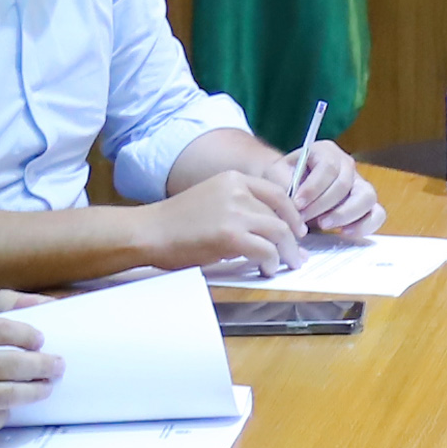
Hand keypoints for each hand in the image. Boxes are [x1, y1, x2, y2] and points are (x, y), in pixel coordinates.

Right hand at [0, 292, 60, 441]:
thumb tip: (1, 303)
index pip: (3, 328)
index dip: (29, 334)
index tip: (40, 338)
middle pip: (14, 364)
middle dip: (43, 365)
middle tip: (57, 365)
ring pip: (8, 395)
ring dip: (33, 392)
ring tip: (45, 388)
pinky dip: (1, 414)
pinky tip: (6, 408)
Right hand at [137, 167, 305, 279]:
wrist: (149, 231)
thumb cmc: (175, 222)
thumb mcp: (211, 199)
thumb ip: (238, 205)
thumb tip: (265, 227)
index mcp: (233, 179)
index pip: (276, 192)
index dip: (292, 213)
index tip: (297, 228)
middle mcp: (238, 191)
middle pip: (280, 214)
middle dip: (293, 237)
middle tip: (297, 253)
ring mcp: (235, 213)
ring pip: (278, 232)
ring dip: (287, 252)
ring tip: (287, 264)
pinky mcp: (231, 236)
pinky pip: (265, 250)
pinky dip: (271, 262)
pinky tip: (267, 269)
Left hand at [281, 143, 380, 238]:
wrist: (290, 188)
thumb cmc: (284, 180)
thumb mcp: (276, 177)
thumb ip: (283, 186)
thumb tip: (294, 206)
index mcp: (325, 151)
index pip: (328, 167)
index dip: (313, 188)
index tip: (297, 204)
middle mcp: (347, 164)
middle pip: (345, 184)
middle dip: (323, 205)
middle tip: (304, 219)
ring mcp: (360, 184)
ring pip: (366, 197)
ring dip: (345, 214)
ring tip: (323, 225)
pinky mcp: (367, 204)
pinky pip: (377, 214)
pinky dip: (365, 225)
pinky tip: (345, 233)